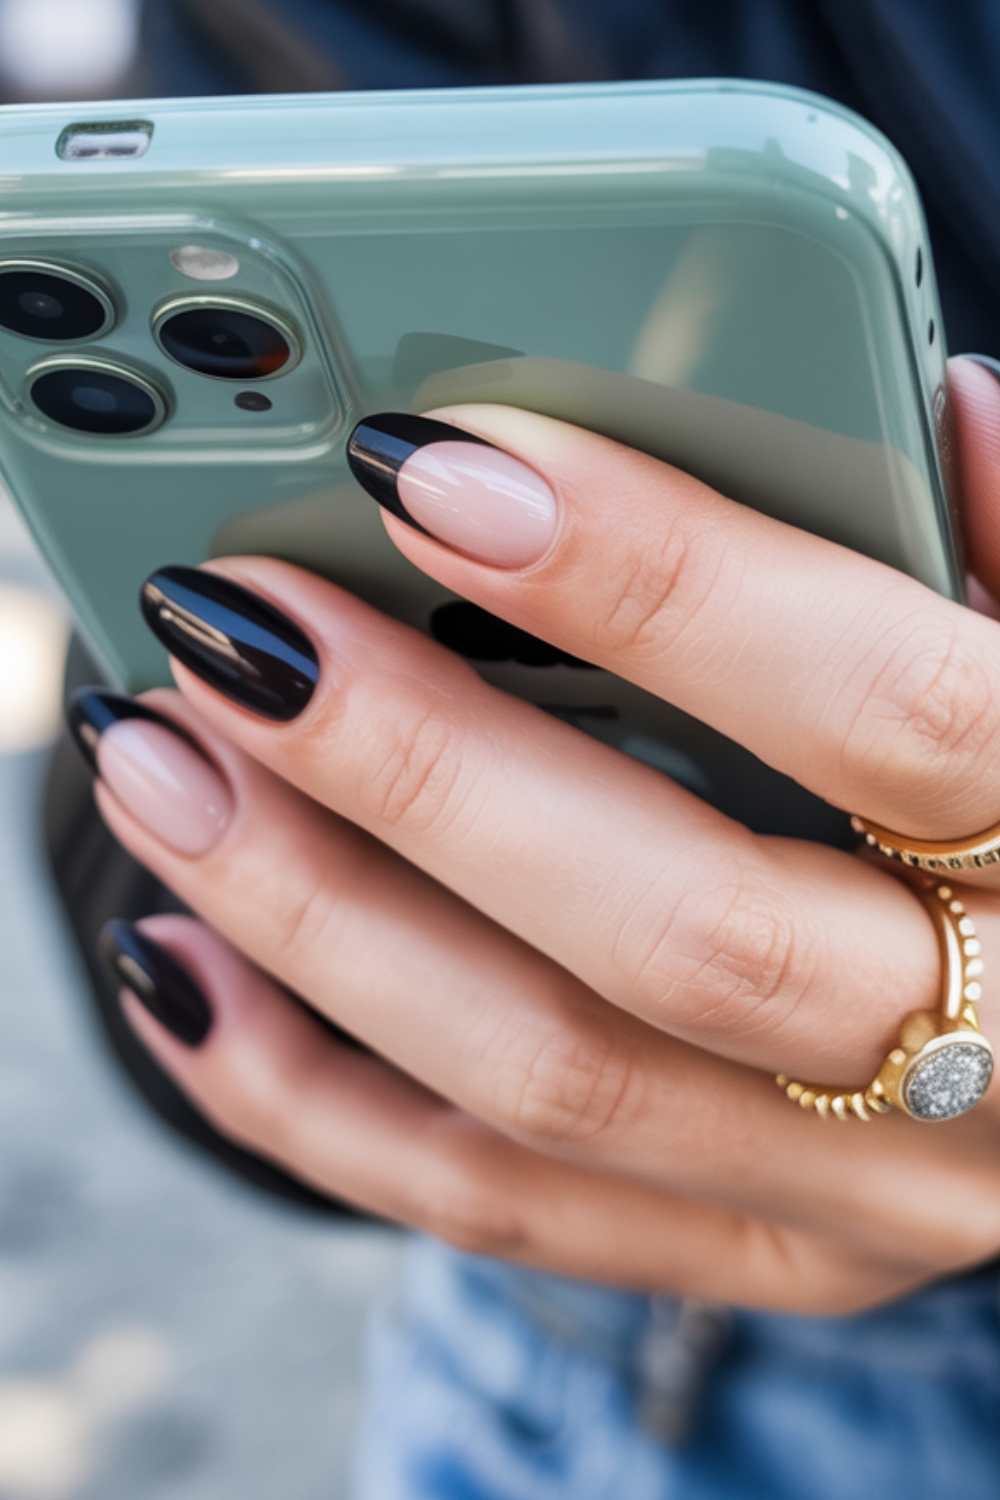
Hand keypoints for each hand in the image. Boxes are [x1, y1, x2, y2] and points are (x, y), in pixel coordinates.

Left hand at [79, 355, 999, 1313]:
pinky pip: (507, 1207)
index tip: (434, 471)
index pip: (890, 713)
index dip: (665, 589)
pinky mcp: (760, 1248)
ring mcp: (867, 1189)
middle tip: (238, 639)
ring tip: (169, 780)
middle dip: (424, 772)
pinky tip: (196, 976)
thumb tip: (938, 406)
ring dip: (326, 926)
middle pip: (683, 931)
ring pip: (557, 1081)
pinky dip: (319, 1099)